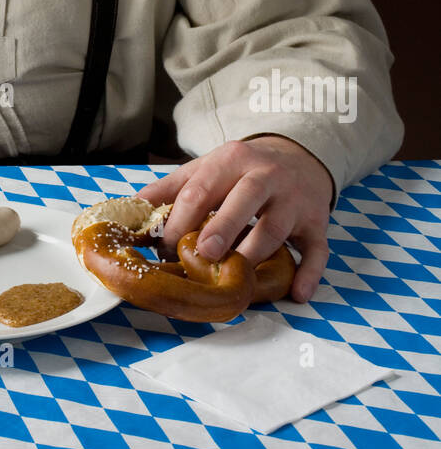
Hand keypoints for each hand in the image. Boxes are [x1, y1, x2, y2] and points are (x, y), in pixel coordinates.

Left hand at [136, 136, 334, 303]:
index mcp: (231, 160)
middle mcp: (266, 175)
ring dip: (256, 253)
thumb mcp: (206, 168)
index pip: (201, 189)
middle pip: (244, 199)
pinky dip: (309, 273)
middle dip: (222, 228)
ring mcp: (295, 199)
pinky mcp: (318, 222)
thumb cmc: (242, 170)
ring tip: (237, 277)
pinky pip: (317, 249)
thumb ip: (170, 189)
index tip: (166, 248)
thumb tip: (131, 212)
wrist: (299, 155)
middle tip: (202, 254)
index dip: (180, 221)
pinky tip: (297, 293)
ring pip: (276, 227)